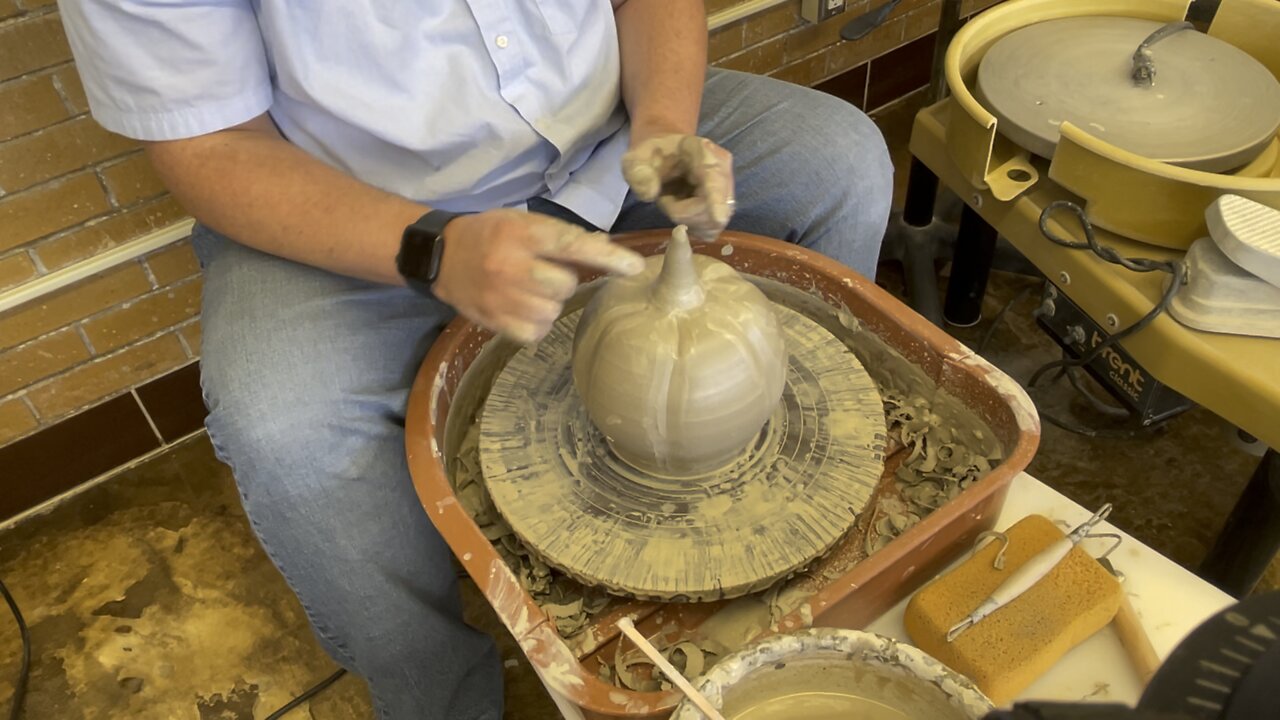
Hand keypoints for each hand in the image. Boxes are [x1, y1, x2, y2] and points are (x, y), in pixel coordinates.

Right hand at [432, 210, 644, 343]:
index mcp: (525, 234)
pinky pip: (536, 331)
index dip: (608, 257)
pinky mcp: (495, 322)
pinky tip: (518, 307)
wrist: (442, 255)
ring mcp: (502, 297)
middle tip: (540, 270)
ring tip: (525, 288)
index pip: (573, 246)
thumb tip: (608, 251)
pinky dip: (534, 323)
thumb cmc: (493, 234)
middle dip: (561, 280)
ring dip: (547, 302)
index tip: (636, 268)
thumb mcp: (526, 222)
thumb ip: (564, 237)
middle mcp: (513, 265)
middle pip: (566, 285)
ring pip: (552, 311)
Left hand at [622, 134, 734, 240]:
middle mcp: (722, 171)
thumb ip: (638, 172)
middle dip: (684, 213)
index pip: (714, 178)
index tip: (718, 218)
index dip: (716, 198)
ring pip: (713, 222)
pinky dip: (693, 226)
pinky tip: (682, 211)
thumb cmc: (653, 155)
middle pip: (714, 208)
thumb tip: (650, 193)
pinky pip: (710, 228)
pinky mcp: (723, 208)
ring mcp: (726, 191)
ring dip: (687, 220)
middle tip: (664, 199)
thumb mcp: (637, 159)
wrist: (668, 155)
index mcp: (703, 152)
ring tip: (671, 201)